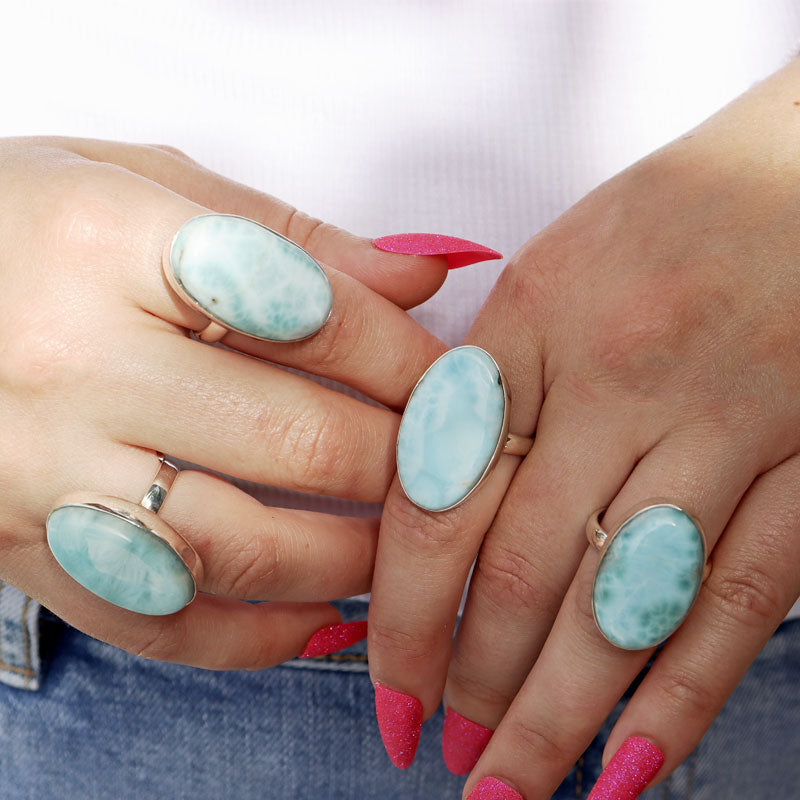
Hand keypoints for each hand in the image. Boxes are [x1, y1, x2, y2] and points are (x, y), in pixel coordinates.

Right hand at [0, 134, 459, 669]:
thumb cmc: (17, 219)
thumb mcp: (142, 183)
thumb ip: (290, 234)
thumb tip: (423, 278)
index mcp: (110, 244)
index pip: (319, 319)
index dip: (414, 361)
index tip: (458, 388)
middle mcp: (71, 364)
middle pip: (295, 442)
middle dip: (402, 468)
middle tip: (453, 475)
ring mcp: (35, 471)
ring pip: (235, 547)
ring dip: (346, 562)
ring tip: (403, 551)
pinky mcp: (16, 549)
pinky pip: (152, 622)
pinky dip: (250, 638)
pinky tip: (313, 621)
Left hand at [368, 57, 799, 796]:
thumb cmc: (658, 225)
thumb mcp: (546, 276)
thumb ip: (483, 382)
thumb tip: (422, 506)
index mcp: (529, 324)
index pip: (438, 497)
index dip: (402, 612)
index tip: (388, 691)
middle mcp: (617, 376)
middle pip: (522, 566)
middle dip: (476, 682)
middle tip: (449, 757)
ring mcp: (725, 419)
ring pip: (624, 600)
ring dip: (560, 712)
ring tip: (512, 787)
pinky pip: (743, 597)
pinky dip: (684, 694)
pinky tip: (633, 765)